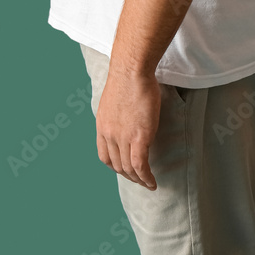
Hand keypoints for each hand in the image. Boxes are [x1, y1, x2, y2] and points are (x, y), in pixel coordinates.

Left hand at [95, 66, 160, 190]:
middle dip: (128, 176)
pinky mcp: (139, 137)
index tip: (125, 169)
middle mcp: (109, 135)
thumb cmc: (128, 77)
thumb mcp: (114, 99)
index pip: (105, 156)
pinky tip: (152, 182)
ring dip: (139, 180)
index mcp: (102, 126)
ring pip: (129, 168)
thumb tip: (127, 119)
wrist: (131, 70)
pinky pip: (140, 165)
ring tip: (148, 184)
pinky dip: (146, 177)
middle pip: (117, 165)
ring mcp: (123, 137)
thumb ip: (118, 114)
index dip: (115, 166)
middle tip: (140, 179)